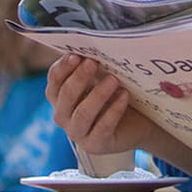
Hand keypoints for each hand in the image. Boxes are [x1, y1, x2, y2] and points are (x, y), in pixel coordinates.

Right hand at [46, 54, 165, 154]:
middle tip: (93, 63)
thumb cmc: (115, 96)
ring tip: (114, 80)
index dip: (62, 68)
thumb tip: (92, 47)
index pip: (54, 82)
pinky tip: (124, 96)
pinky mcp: (95, 145)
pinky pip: (103, 127)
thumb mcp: (101, 79)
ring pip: (82, 113)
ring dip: (98, 95)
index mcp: (60, 98)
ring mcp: (78, 133)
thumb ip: (92, 67)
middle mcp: (63, 116)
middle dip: (79, 78)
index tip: (76, 55)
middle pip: (65, 96)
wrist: (138, 122)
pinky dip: (114, 110)